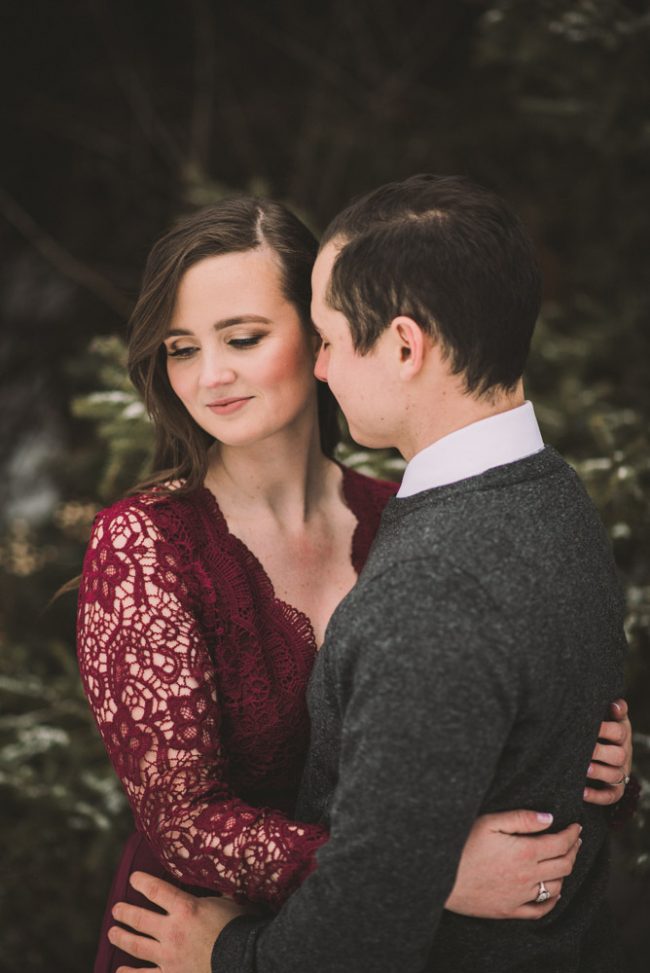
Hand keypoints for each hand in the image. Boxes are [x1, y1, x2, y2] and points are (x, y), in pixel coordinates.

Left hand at [108, 872, 247, 972]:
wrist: (245, 960)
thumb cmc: (240, 928)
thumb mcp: (230, 903)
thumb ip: (219, 893)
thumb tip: (221, 880)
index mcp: (186, 908)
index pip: (156, 890)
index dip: (142, 882)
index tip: (133, 878)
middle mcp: (172, 931)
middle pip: (140, 919)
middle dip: (125, 912)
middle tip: (116, 909)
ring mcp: (169, 957)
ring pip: (137, 946)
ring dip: (122, 938)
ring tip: (112, 932)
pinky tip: (119, 971)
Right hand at [445, 809, 581, 919]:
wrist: (442, 878)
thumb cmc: (462, 845)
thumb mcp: (489, 822)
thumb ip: (521, 818)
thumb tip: (549, 818)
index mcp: (526, 852)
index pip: (561, 843)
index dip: (572, 834)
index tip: (577, 826)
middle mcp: (528, 876)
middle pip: (564, 865)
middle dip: (574, 850)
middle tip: (575, 840)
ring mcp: (521, 896)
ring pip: (556, 886)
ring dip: (566, 872)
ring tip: (565, 860)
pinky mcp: (510, 910)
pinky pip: (540, 909)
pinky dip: (553, 900)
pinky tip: (555, 891)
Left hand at [584, 698, 632, 805]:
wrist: (607, 756)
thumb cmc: (603, 730)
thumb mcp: (609, 717)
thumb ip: (614, 710)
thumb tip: (616, 703)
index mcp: (622, 734)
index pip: (619, 731)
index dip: (607, 729)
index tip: (594, 726)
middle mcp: (624, 754)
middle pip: (619, 754)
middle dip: (601, 751)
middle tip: (585, 749)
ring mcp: (621, 772)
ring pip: (615, 775)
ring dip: (600, 772)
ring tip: (584, 769)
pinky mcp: (616, 789)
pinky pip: (611, 796)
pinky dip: (597, 796)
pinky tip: (582, 793)